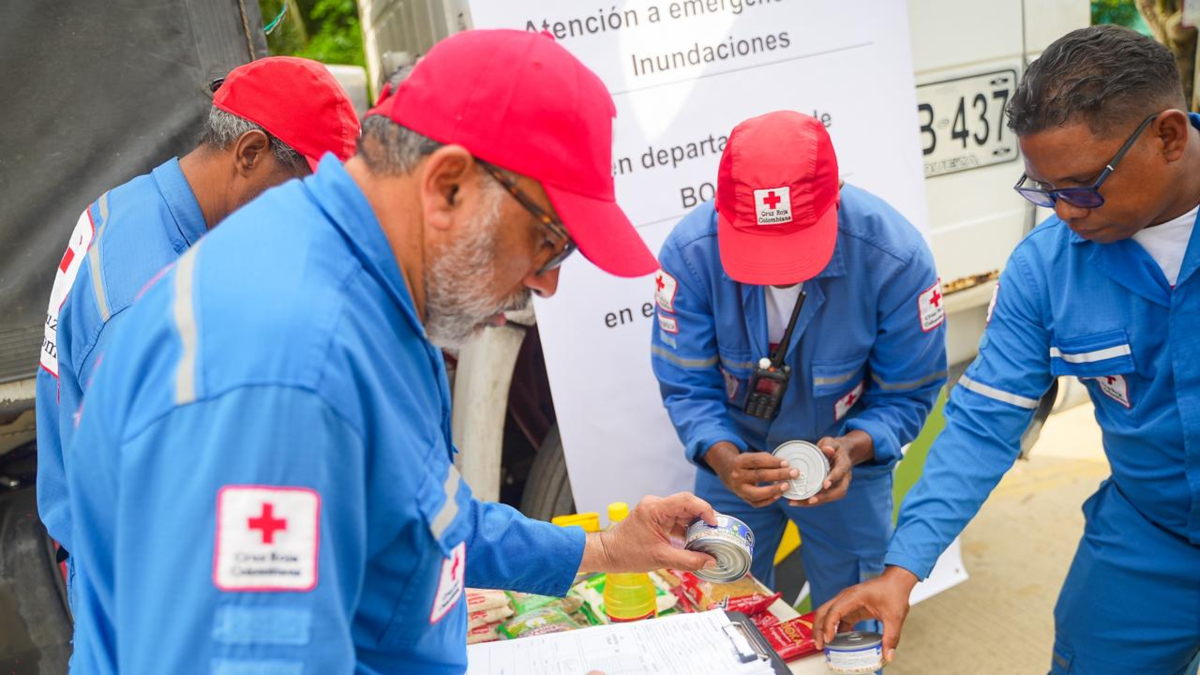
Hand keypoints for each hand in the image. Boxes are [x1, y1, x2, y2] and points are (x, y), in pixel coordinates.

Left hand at [578, 493, 717, 573]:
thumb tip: (711, 562)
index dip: (704, 510)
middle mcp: (656, 504)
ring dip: (696, 526)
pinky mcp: (656, 518)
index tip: (715, 525)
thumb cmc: (628, 554)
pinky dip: (686, 530)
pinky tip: (694, 542)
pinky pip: (677, 520)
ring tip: (707, 540)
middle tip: (716, 534)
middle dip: (703, 519)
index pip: (686, 500)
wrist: (608, 554)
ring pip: (684, 513)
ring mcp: (656, 510)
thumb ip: (688, 560)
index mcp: (655, 508)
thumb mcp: (661, 559)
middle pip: (687, 505)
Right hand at [705, 442, 797, 507]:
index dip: (773, 462)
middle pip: (760, 475)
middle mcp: (737, 476)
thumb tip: (786, 465)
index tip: (787, 463)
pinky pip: (756, 503)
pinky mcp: (742, 498)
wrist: (727, 472)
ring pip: (757, 492)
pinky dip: (768, 500)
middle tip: (794, 473)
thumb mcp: (750, 457)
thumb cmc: (745, 463)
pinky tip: (778, 495)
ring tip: (787, 486)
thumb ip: (765, 460)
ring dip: (774, 490)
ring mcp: (739, 489)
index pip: (757, 461)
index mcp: (739, 462)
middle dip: (779, 474)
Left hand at [788, 436, 850, 506]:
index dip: (833, 479)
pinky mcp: (829, 490)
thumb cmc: (833, 447)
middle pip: (838, 492)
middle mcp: (843, 478)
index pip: (840, 473)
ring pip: (830, 497)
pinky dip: (809, 501)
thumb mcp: (831, 442)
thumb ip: (829, 445)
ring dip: (814, 502)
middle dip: (824, 497)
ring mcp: (837, 485)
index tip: (825, 485)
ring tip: (797, 503)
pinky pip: (822, 497)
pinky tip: (795, 501)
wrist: (839, 453)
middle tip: (810, 500)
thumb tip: (827, 449)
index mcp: (844, 465)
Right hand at [812, 566, 918, 663]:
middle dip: (818, 628)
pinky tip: (836, 640)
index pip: (834, 611)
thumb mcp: (894, 617)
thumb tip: (888, 656)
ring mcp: (846, 601)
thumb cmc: (894, 592)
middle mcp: (846, 597)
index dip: (828, 626)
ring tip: (823, 644)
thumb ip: (891, 637)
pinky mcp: (850, 607)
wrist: (896, 582)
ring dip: (822, 628)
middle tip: (819, 644)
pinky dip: (833, 628)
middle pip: (823, 611)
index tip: (828, 640)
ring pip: (827, 614)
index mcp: (854, 596)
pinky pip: (837, 618)